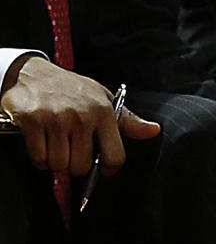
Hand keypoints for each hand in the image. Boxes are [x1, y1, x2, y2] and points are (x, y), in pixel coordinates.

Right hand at [0, 55, 159, 175]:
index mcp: (103, 111)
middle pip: (81, 167)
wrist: (33, 74)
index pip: (115, 156)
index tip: (102, 168)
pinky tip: (42, 140)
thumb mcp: (102, 99)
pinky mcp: (34, 122)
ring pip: (59, 166)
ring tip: (56, 141)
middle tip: (71, 147)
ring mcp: (57, 118)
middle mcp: (82, 115)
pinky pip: (39, 160)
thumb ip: (127, 121)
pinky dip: (38, 157)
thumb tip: (153, 130)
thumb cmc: (72, 90)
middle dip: (75, 164)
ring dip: (55, 160)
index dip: (108, 169)